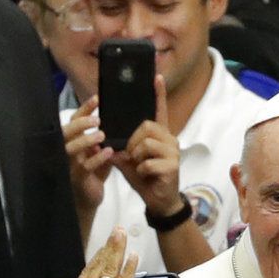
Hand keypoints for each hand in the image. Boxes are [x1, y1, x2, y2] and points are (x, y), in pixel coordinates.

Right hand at [43, 227, 138, 277]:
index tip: (106, 245)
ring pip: (110, 269)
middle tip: (118, 231)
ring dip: (118, 250)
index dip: (99, 255)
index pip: (89, 269)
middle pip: (100, 264)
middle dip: (110, 246)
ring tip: (123, 235)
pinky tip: (133, 257)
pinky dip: (128, 270)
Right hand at [64, 95, 114, 214]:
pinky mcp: (77, 178)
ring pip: (70, 149)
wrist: (90, 197)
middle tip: (97, 120)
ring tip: (102, 135)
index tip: (97, 98)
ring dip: (86, 140)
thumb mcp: (100, 150)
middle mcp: (66, 150)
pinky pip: (85, 166)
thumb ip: (104, 137)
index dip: (84, 109)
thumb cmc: (95, 170)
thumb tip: (117, 118)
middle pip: (66, 132)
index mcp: (72, 140)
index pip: (73, 120)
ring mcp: (69, 164)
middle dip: (80, 124)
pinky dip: (97, 158)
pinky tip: (108, 152)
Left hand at [114, 75, 185, 217]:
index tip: (157, 76)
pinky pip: (149, 162)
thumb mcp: (128, 161)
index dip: (158, 94)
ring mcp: (173, 152)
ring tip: (140, 166)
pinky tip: (147, 175)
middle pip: (147, 126)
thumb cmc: (145, 178)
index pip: (160, 111)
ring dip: (137, 156)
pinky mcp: (173, 165)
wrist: (159, 200)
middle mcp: (169, 139)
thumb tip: (105, 140)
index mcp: (160, 135)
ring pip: (147, 143)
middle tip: (132, 156)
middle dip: (133, 141)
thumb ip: (120, 148)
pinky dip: (142, 170)